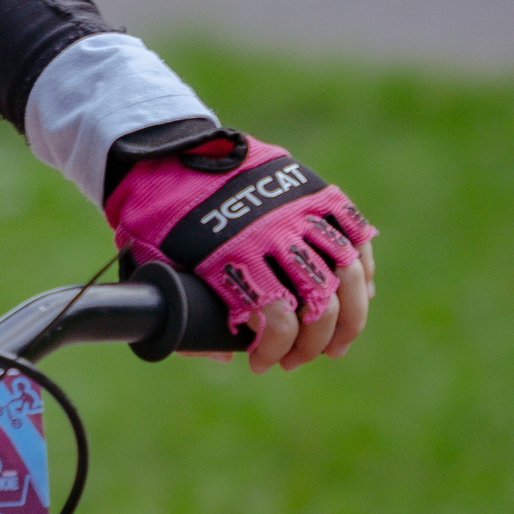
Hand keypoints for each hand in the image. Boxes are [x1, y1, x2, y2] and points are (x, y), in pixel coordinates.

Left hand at [107, 131, 375, 369]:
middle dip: (317, 342)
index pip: (277, 317)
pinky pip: (354, 232)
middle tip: (301, 359)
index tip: (264, 364)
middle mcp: (270, 230)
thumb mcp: (151, 261)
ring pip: (346, 271)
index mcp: (229, 252)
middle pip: (320, 301)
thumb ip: (182, 309)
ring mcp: (296, 207)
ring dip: (351, 315)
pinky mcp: (311, 188)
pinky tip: (356, 293)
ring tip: (338, 340)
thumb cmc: (155, 214)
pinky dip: (362, 267)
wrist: (165, 149)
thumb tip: (223, 356)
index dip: (277, 349)